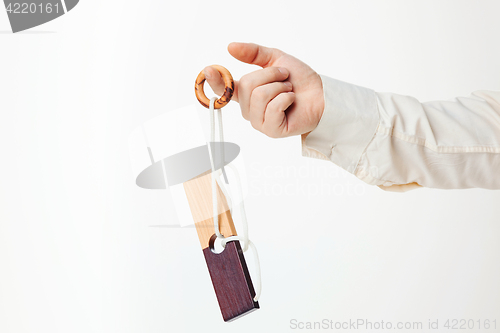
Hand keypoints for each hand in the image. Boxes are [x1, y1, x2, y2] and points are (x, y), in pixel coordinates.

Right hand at [204, 43, 323, 137]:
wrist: (320, 93)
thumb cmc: (299, 80)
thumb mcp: (275, 59)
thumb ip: (253, 53)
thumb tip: (230, 47)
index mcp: (247, 94)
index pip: (225, 89)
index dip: (215, 80)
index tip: (208, 69)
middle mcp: (250, 109)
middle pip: (247, 85)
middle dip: (270, 75)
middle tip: (285, 78)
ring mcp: (259, 122)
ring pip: (259, 96)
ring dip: (280, 87)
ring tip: (289, 90)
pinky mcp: (272, 130)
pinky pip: (272, 108)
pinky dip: (286, 98)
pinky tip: (291, 101)